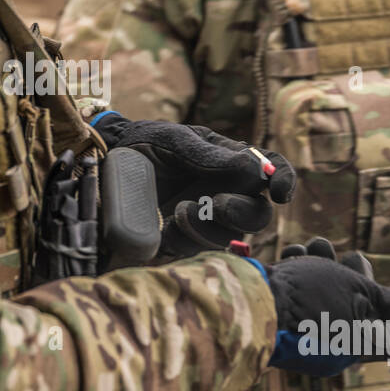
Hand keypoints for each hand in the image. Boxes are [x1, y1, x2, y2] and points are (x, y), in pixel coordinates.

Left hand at [94, 114, 295, 254]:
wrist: (106, 163)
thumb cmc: (146, 143)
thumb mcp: (175, 140)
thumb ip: (210, 155)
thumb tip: (255, 171)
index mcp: (232, 162)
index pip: (272, 170)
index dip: (283, 180)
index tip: (278, 193)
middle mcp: (226, 192)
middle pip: (258, 214)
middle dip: (242, 213)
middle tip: (216, 204)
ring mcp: (206, 219)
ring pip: (230, 237)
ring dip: (210, 228)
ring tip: (181, 211)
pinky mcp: (183, 240)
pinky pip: (198, 250)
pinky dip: (187, 240)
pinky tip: (168, 227)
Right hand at [261, 237, 389, 374]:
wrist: (250, 300)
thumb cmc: (308, 295)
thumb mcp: (358, 290)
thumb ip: (384, 297)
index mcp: (354, 350)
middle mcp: (331, 349)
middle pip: (361, 315)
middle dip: (359, 278)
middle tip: (352, 258)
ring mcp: (306, 337)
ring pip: (329, 300)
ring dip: (328, 268)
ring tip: (316, 246)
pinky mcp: (284, 322)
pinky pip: (304, 302)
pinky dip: (304, 277)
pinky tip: (294, 256)